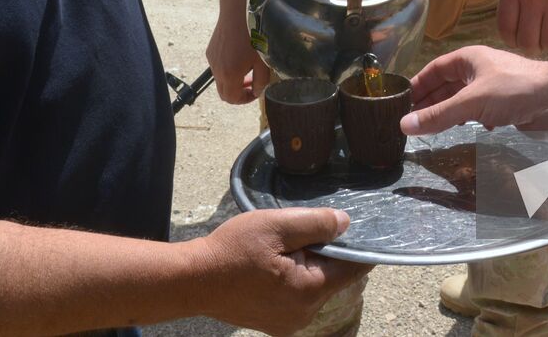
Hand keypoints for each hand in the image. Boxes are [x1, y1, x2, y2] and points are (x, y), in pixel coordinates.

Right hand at [187, 209, 370, 334]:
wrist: (192, 280)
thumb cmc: (232, 250)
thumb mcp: (276, 225)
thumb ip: (316, 223)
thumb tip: (346, 223)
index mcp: (309, 290)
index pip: (353, 268)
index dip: (355, 245)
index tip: (352, 226)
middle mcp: (304, 314)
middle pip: (332, 277)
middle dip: (323, 253)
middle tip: (300, 232)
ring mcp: (289, 323)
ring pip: (314, 286)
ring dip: (306, 266)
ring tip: (280, 249)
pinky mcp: (275, 323)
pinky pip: (297, 297)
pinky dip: (292, 279)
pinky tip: (271, 265)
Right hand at [205, 5, 270, 104]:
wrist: (238, 12)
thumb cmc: (254, 35)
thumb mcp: (263, 61)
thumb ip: (261, 81)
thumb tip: (257, 90)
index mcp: (229, 75)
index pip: (233, 99)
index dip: (245, 99)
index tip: (255, 91)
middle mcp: (216, 70)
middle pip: (224, 93)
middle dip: (238, 93)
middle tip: (251, 83)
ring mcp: (212, 60)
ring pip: (220, 80)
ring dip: (233, 80)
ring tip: (247, 67)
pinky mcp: (210, 51)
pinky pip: (217, 67)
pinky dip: (227, 69)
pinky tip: (238, 56)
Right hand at [402, 46, 547, 135]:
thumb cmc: (514, 90)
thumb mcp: (471, 103)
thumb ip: (438, 116)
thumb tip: (404, 125)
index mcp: (469, 59)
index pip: (435, 68)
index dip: (418, 84)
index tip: (402, 100)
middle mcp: (480, 69)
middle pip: (447, 85)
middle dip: (431, 102)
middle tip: (412, 120)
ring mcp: (494, 87)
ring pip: (464, 99)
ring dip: (449, 112)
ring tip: (433, 128)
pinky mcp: (506, 103)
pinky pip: (481, 111)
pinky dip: (471, 119)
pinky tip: (469, 129)